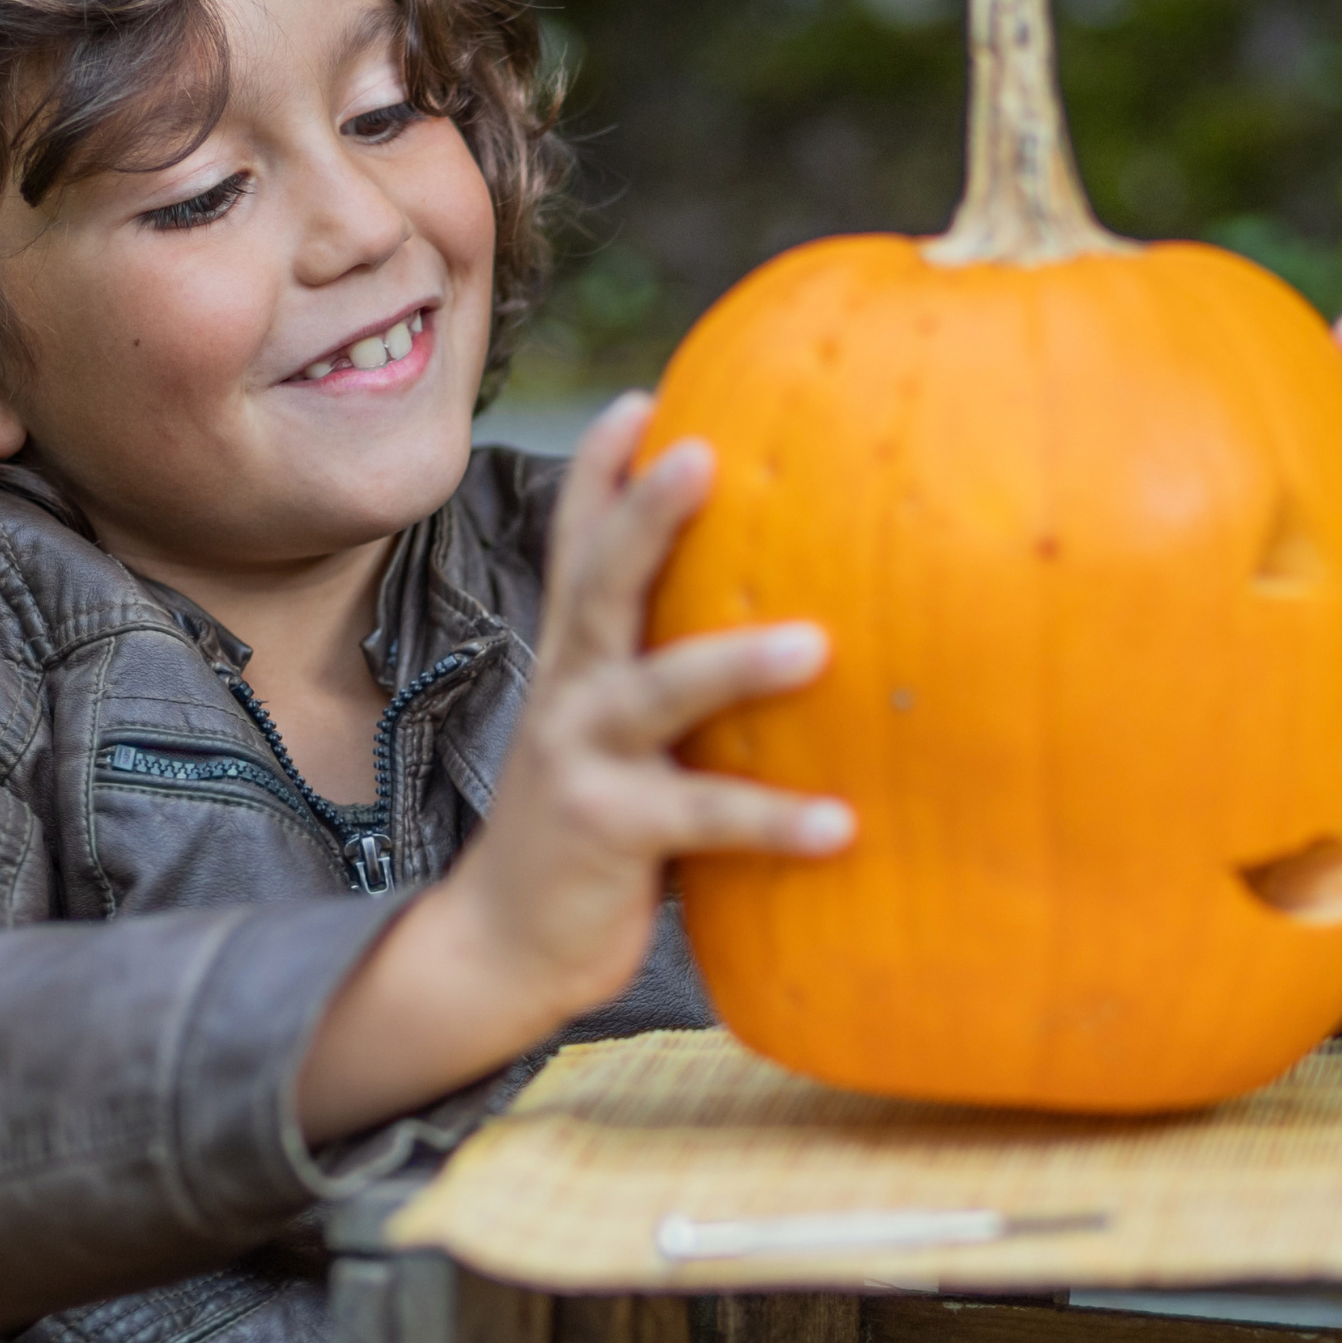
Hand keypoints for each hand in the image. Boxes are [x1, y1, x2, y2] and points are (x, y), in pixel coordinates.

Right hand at [296, 392, 849, 1140]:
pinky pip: (699, 818)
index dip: (600, 472)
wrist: (501, 946)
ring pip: (656, 692)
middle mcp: (569, 693)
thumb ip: (673, 682)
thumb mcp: (615, 737)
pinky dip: (771, 820)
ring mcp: (581, 759)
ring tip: (816, 644)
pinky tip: (840, 826)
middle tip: (701, 455)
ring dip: (735, 664)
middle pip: (600, 584)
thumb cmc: (588, 830)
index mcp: (574, 661)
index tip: (643, 396)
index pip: (576, 547)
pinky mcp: (607, 833)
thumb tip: (794, 621)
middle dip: (644, 514)